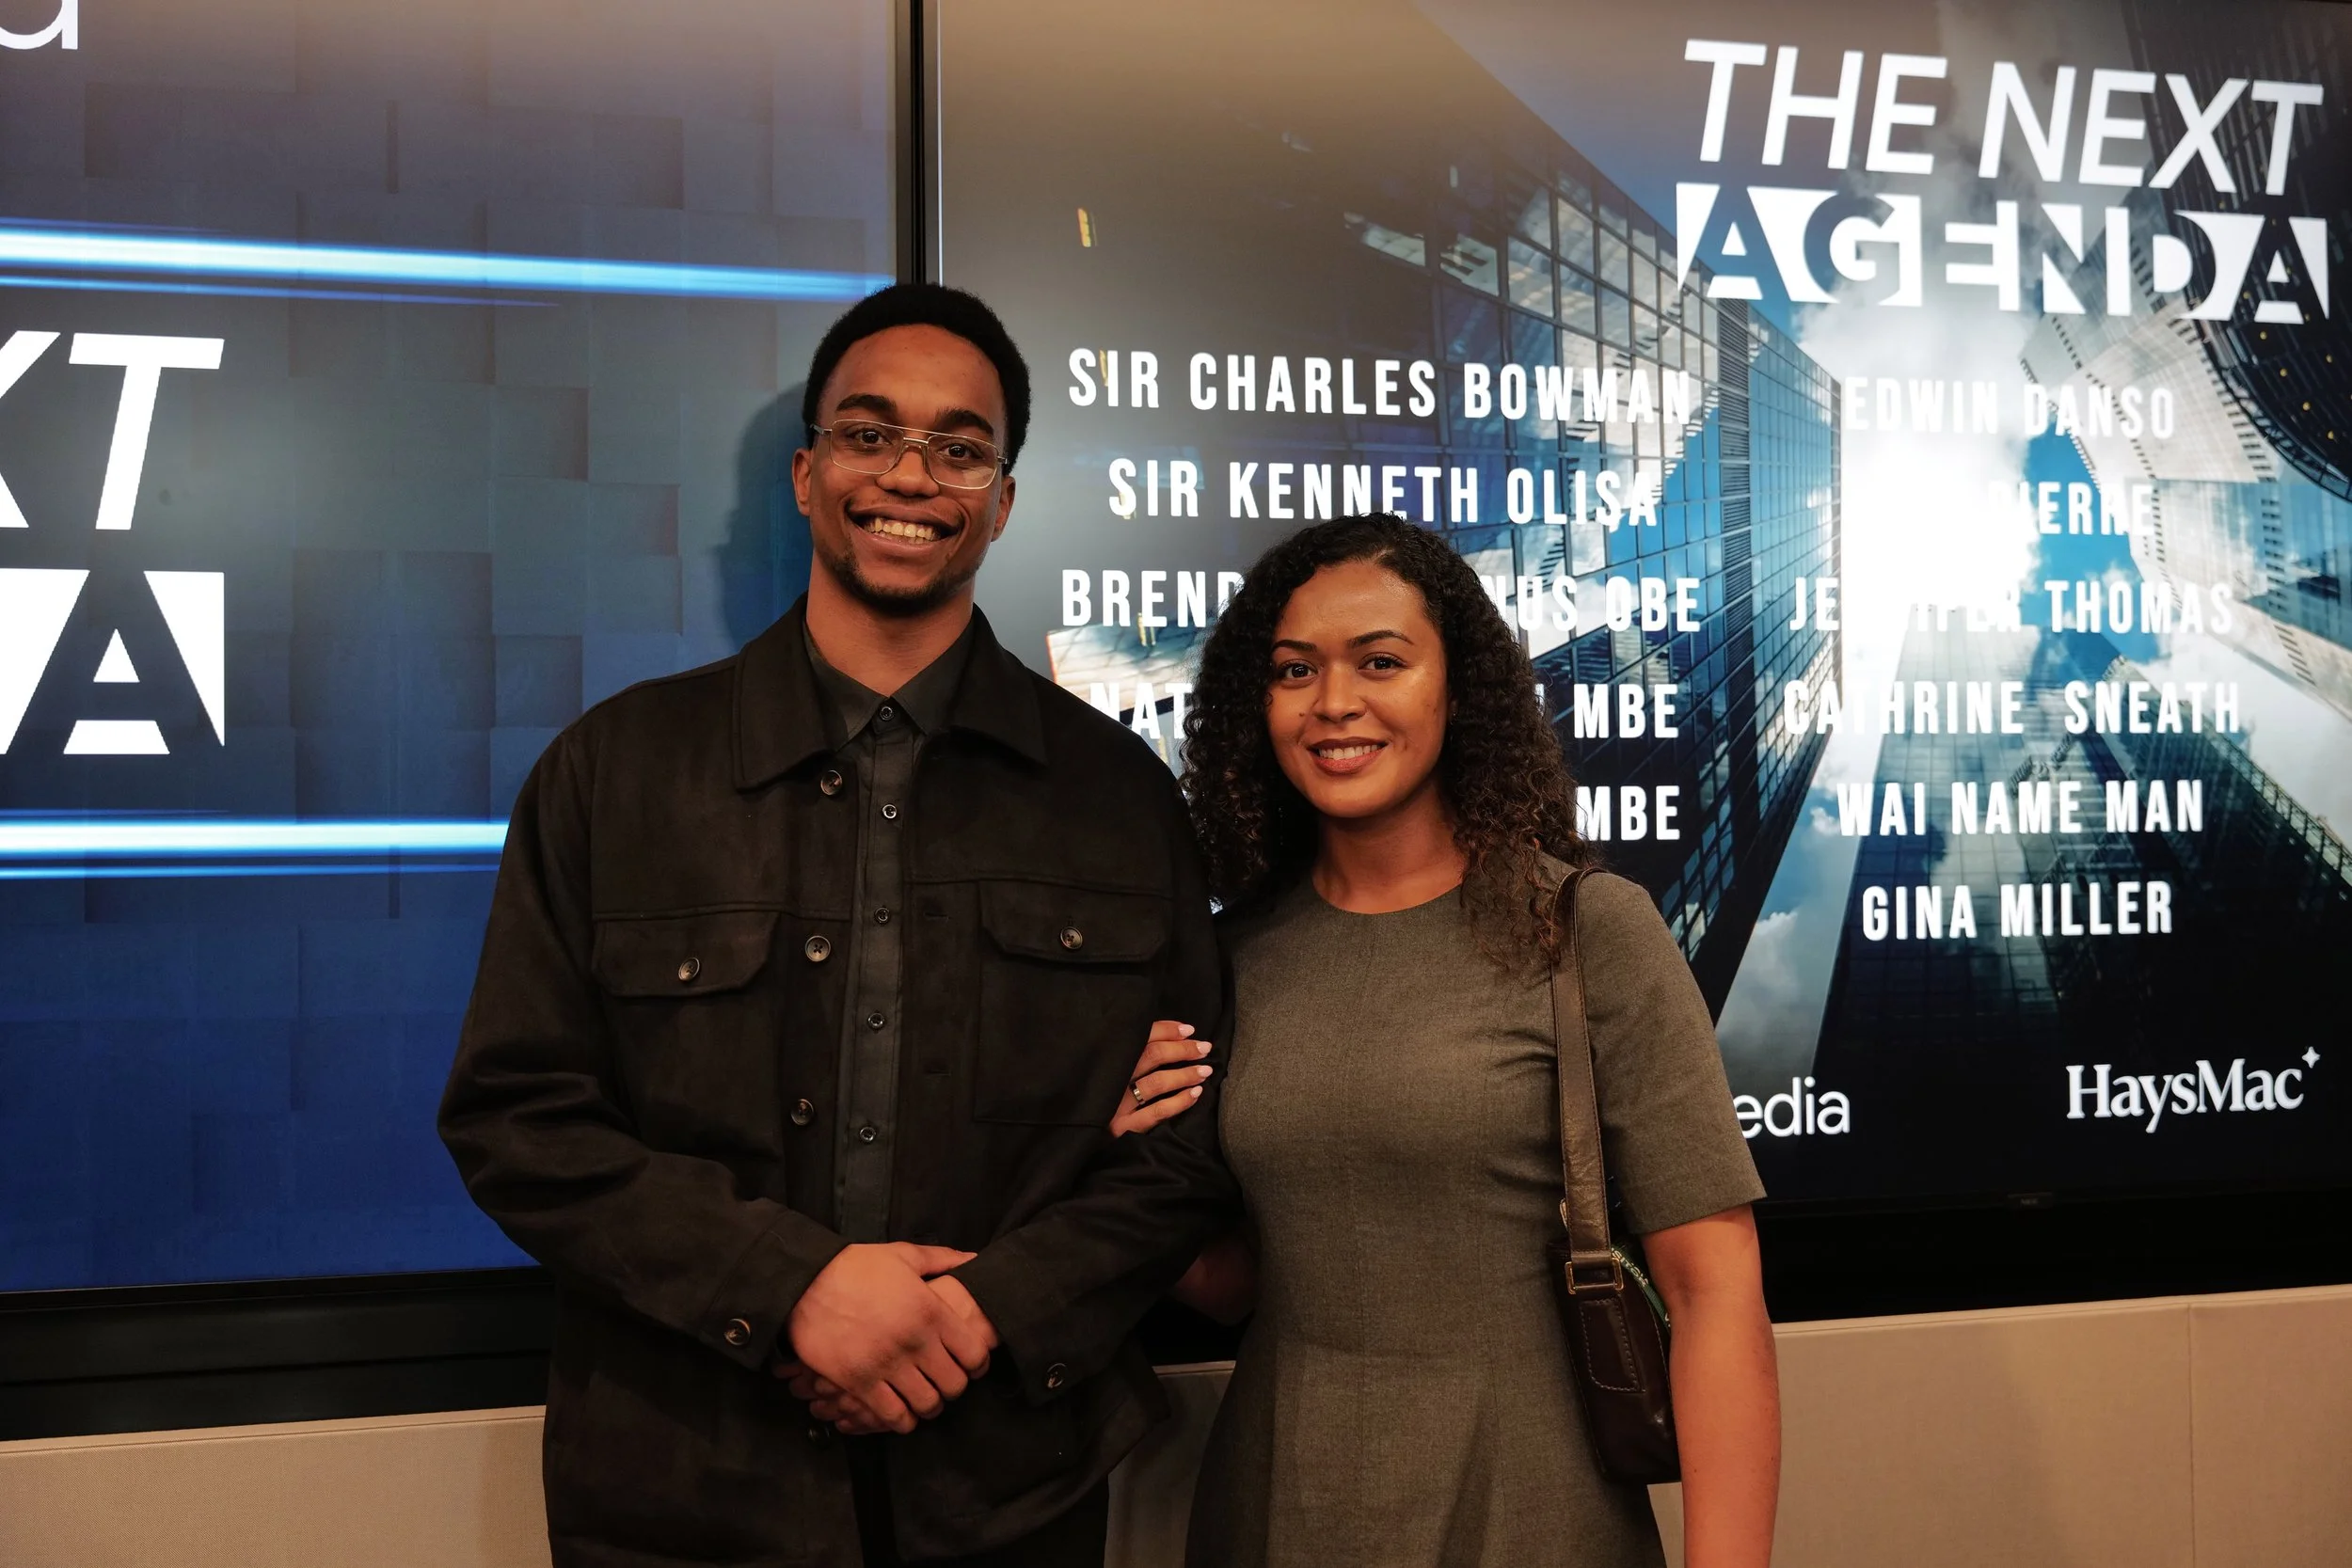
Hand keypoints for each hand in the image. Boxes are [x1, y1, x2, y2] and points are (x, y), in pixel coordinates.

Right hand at [784, 1243, 989, 1434]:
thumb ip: (942, 1259)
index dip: (978, 1364)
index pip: (974, 1354)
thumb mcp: (903, 1255)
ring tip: (923, 1399)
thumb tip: (974, 1260)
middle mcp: (914, 1342)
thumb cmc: (855, 1267)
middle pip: (954, 1385)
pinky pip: (892, 1416)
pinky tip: (900, 1411)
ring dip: (928, 1406)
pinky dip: (901, 1419)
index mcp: (930, 1310)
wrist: (804, 1283)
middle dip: (953, 1388)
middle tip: (944, 1382)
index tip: (970, 1365)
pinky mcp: (859, 1383)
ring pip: (926, 1405)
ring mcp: (887, 1365)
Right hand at [1109, 1019, 1213, 1136]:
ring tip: (1205, 1070)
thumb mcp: (1105, 1070)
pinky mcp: (1123, 1127)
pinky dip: (1180, 1101)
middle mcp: (1112, 1078)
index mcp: (1108, 1059)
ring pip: (1157, 1082)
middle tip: (1204, 1048)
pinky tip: (1195, 1094)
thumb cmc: (1098, 1096)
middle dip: (1182, 1049)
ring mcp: (1117, 1104)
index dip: (1167, 1030)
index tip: (1188, 1030)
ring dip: (1185, 1074)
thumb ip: (1127, 1055)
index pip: (1141, 1037)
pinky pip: (1157, 1111)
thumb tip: (1168, 1036)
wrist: (1074, 1136)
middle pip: (1152, 1055)